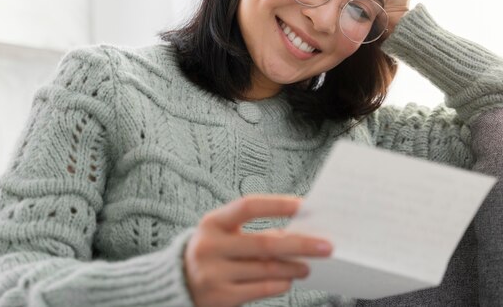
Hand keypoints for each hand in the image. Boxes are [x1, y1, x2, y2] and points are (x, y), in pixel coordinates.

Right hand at [183, 195, 332, 306]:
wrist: (177, 283)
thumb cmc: (212, 251)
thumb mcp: (223, 234)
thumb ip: (252, 230)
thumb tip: (298, 230)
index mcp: (212, 222)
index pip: (249, 206)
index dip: (278, 204)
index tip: (305, 206)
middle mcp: (210, 247)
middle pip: (265, 243)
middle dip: (300, 244)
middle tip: (326, 246)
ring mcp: (214, 274)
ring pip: (267, 269)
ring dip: (294, 266)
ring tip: (308, 265)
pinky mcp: (221, 298)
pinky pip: (261, 289)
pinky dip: (280, 283)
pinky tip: (289, 279)